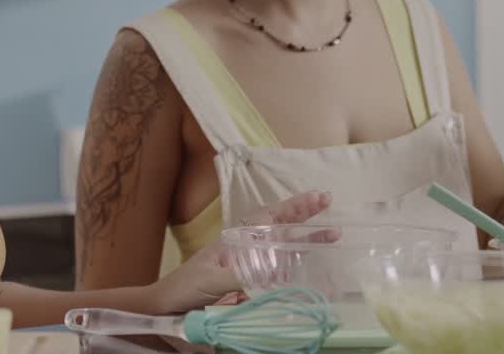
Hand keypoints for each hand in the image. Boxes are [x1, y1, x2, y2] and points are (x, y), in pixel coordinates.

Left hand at [149, 190, 330, 313]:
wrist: (171, 306)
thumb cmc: (188, 285)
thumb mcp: (214, 278)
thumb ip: (241, 273)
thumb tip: (271, 270)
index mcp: (238, 238)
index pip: (270, 216)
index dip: (294, 206)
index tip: (318, 197)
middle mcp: (247, 247)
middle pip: (281, 225)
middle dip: (304, 214)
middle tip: (329, 202)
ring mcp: (251, 265)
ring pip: (284, 247)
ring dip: (307, 241)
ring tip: (333, 236)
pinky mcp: (252, 285)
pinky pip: (280, 274)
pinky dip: (298, 270)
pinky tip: (313, 271)